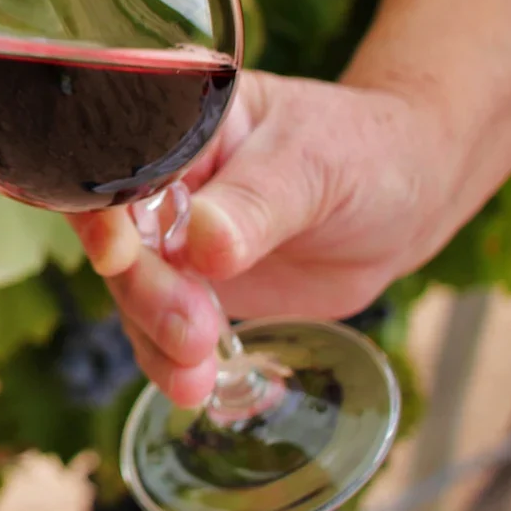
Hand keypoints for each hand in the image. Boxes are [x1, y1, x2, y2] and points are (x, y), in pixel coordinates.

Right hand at [66, 70, 456, 407]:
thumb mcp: (316, 165)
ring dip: (154, 336)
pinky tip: (194, 385)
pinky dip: (171, 361)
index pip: (112, 164)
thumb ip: (258, 201)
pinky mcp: (194, 288)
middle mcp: (162, 182)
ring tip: (193, 377)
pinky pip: (161, 327)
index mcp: (177, 125)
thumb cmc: (365, 153)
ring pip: (133, 291)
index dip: (101, 211)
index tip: (119, 255)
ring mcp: (174, 238)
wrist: (409, 199)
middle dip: (144, 291)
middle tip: (190, 331)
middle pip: (118, 239)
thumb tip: (201, 243)